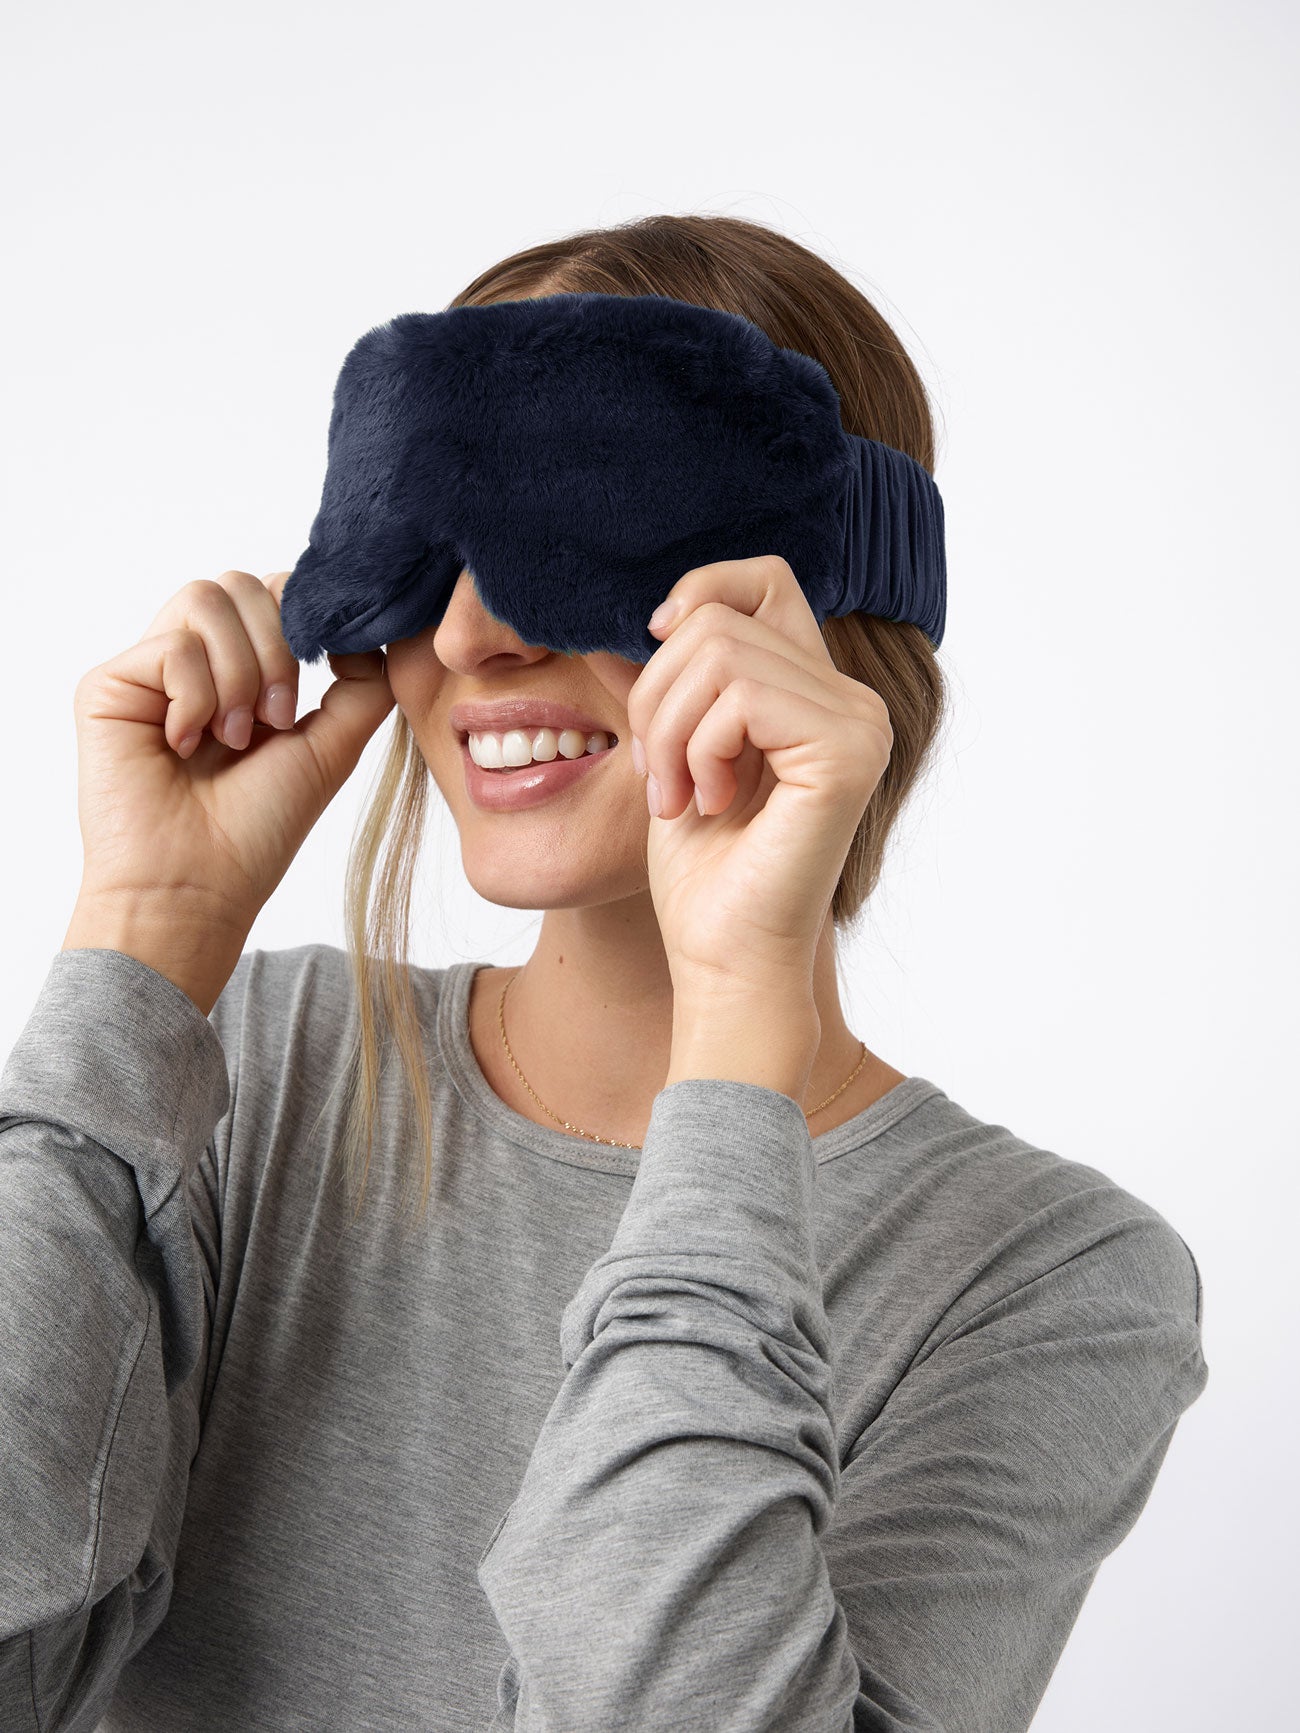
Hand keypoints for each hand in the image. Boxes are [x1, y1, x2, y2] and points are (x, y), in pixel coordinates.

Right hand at [69, 570, 394, 949]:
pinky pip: (172, 645)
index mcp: (243, 671)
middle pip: (242, 584)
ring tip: (235, 736)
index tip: (325, 669)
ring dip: (240, 672)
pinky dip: (198, 697)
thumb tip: (365, 627)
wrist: (198, 885)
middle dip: (279, 649)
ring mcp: (150, 671)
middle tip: (278, 720)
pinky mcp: (110, 684)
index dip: (304, 616)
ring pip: (206, 598)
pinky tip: (187, 744)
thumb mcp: (331, 745)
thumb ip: (362, 681)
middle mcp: (195, 663)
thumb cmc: (258, 828)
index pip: (274, 593)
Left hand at [627, 555, 892, 1001]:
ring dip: (670, 730)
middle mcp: (852, 700)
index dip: (700, 592)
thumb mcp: (671, 751)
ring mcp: (858, 723)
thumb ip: (664, 683)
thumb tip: (620, 626)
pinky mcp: (846, 752)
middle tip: (660, 774)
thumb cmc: (703, 871)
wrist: (724, 956)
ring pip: (721, 653)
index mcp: (817, 693)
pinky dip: (698, 749)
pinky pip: (740, 697)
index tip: (654, 644)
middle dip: (657, 698)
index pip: (763, 580)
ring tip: (681, 795)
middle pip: (719, 621)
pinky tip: (711, 802)